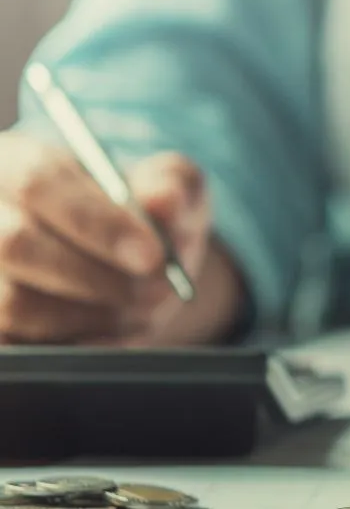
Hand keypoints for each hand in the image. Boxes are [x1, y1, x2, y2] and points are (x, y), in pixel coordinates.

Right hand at [0, 133, 241, 345]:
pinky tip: (120, 333)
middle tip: (159, 289)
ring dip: (94, 314)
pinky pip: (22, 346)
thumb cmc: (148, 218)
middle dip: (97, 275)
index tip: (152, 255)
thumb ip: (174, 185)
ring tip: (146, 307)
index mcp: (18, 163)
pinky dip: (80, 345)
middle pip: (15, 244)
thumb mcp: (173, 189)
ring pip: (15, 303)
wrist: (137, 269)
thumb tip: (164, 200)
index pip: (40, 183)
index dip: (97, 223)